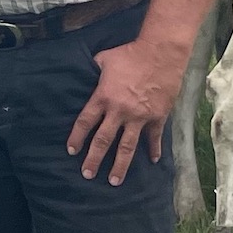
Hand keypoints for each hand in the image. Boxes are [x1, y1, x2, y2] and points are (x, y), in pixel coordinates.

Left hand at [67, 33, 188, 183]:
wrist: (161, 52)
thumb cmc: (131, 53)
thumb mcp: (105, 59)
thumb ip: (94, 69)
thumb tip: (83, 70)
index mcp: (103, 97)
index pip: (85, 122)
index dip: (77, 138)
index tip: (71, 151)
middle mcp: (119, 111)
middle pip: (103, 140)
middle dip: (93, 159)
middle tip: (87, 174)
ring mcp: (139, 116)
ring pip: (127, 146)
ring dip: (120, 165)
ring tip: (114, 181)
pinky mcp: (157, 116)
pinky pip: (154, 137)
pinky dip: (154, 149)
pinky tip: (152, 161)